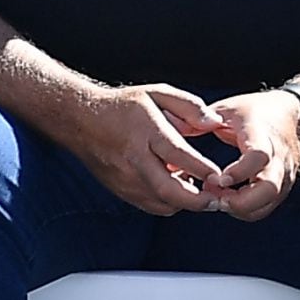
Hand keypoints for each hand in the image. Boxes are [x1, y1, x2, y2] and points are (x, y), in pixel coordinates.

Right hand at [65, 83, 225, 215]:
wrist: (79, 120)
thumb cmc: (123, 106)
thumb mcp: (158, 94)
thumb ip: (190, 106)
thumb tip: (214, 123)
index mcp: (146, 131)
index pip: (176, 154)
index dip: (200, 168)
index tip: (219, 176)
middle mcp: (134, 159)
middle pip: (167, 189)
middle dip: (196, 200)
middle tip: (217, 200)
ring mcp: (124, 178)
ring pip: (160, 203)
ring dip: (185, 202)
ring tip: (200, 190)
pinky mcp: (120, 190)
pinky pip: (150, 205)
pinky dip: (169, 203)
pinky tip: (178, 188)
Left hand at [199, 87, 299, 223]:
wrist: (290, 114)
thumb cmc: (254, 112)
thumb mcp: (226, 109)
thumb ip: (198, 122)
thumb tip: (169, 133)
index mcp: (262, 133)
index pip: (259, 157)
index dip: (238, 172)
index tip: (216, 179)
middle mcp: (279, 156)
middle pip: (269, 189)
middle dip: (239, 201)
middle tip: (215, 197)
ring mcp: (284, 174)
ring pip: (266, 204)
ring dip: (239, 208)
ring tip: (217, 197)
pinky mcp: (283, 186)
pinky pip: (265, 207)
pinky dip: (245, 209)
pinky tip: (228, 197)